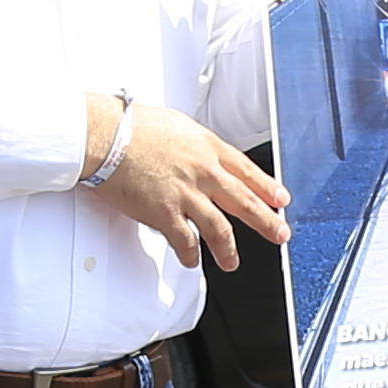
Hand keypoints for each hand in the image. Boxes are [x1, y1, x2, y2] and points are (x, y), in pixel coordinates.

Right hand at [88, 97, 289, 269]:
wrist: (108, 135)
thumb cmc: (132, 126)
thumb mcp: (176, 125)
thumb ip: (193, 144)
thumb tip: (196, 152)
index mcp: (207, 147)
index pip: (247, 171)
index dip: (266, 187)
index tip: (280, 199)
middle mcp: (204, 171)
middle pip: (244, 201)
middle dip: (266, 221)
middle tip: (280, 234)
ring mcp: (187, 194)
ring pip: (220, 229)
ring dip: (228, 250)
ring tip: (232, 262)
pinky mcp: (165, 213)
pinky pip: (186, 241)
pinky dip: (190, 255)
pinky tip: (191, 261)